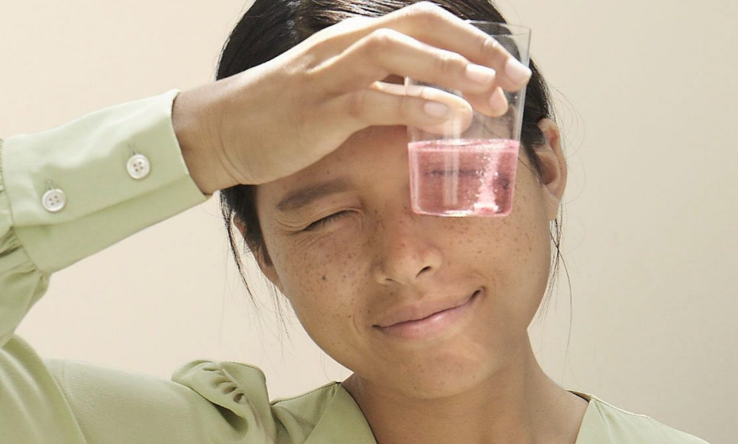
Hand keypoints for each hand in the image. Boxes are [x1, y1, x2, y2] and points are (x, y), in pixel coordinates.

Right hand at [174, 2, 531, 192]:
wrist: (224, 128)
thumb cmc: (284, 112)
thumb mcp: (337, 88)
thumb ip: (381, 86)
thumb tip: (430, 101)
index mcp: (354, 39)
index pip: (422, 21)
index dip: (470, 39)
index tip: (508, 68)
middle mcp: (345, 46)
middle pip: (419, 26)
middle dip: (472, 48)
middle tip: (513, 79)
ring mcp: (329, 74)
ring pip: (397, 53)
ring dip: (448, 68)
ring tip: (489, 90)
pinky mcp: (317, 109)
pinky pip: (371, 100)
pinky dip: (413, 106)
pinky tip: (448, 119)